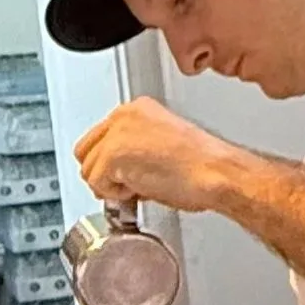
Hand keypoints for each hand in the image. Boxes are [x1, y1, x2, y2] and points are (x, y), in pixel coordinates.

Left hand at [75, 99, 244, 214]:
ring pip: (88, 169)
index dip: (110, 162)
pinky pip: (97, 185)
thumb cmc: (205, 166)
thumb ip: (137, 150)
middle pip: (86, 150)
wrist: (218, 173)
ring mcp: (116, 134)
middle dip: (102, 173)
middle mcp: (123, 115)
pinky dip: (115, 196)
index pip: (101, 136)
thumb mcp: (168, 144)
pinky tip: (140, 191)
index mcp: (138, 108)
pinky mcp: (113, 155)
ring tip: (139, 188)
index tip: (125, 175)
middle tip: (127, 187)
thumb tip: (121, 170)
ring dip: (110, 186)